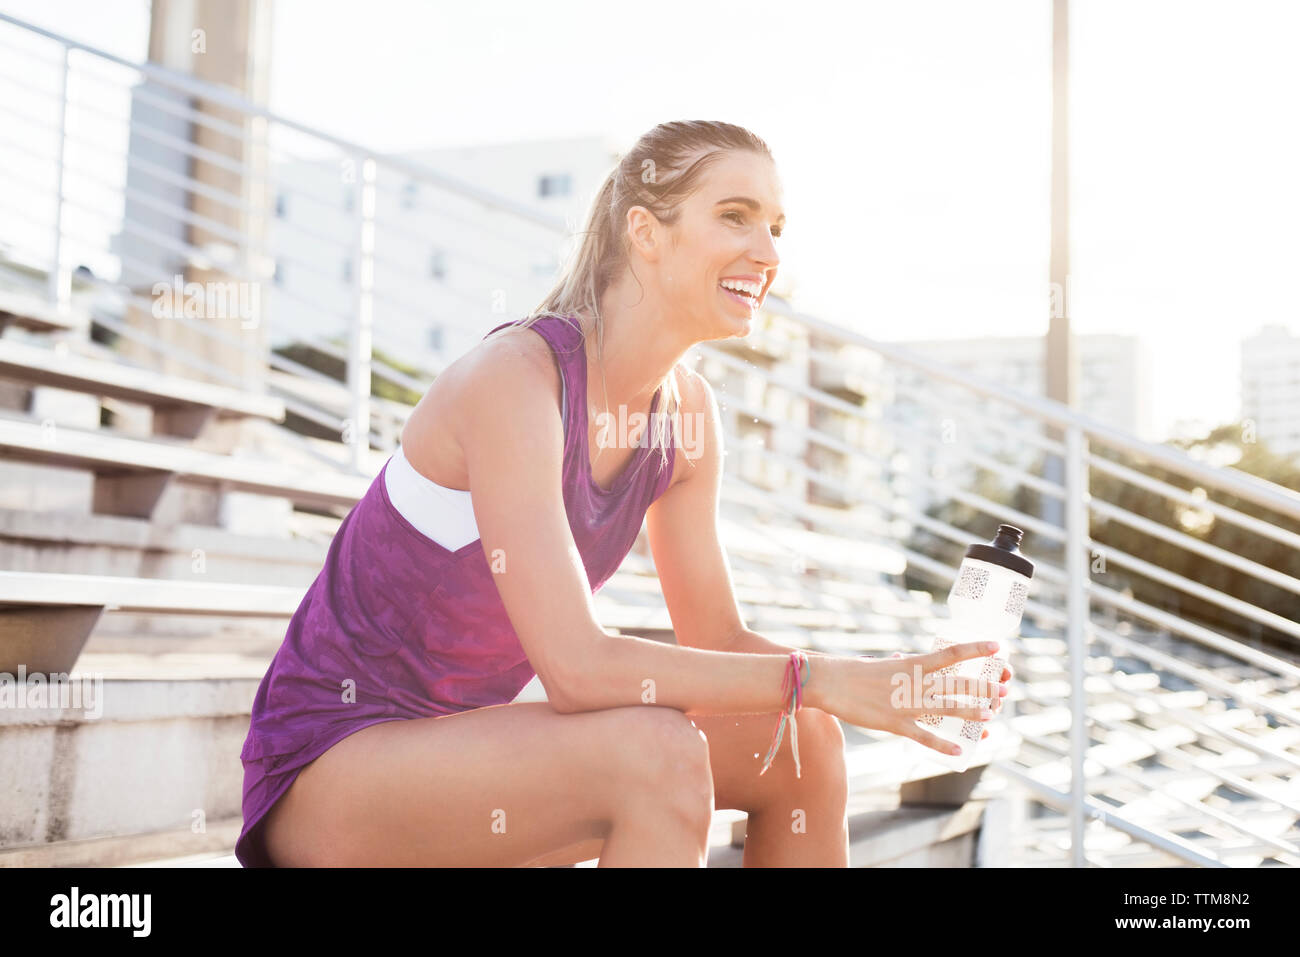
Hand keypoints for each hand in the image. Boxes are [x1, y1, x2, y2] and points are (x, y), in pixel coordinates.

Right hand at [817, 642, 1010, 754]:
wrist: (832, 682)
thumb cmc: (856, 672)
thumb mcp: (883, 664)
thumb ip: (898, 664)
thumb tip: (902, 658)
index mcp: (913, 663)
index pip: (952, 653)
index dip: (977, 649)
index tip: (998, 646)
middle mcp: (915, 682)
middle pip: (957, 684)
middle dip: (983, 688)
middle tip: (1003, 691)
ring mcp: (907, 704)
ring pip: (948, 709)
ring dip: (973, 713)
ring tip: (992, 716)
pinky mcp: (896, 724)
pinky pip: (925, 736)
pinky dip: (944, 745)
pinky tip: (960, 750)